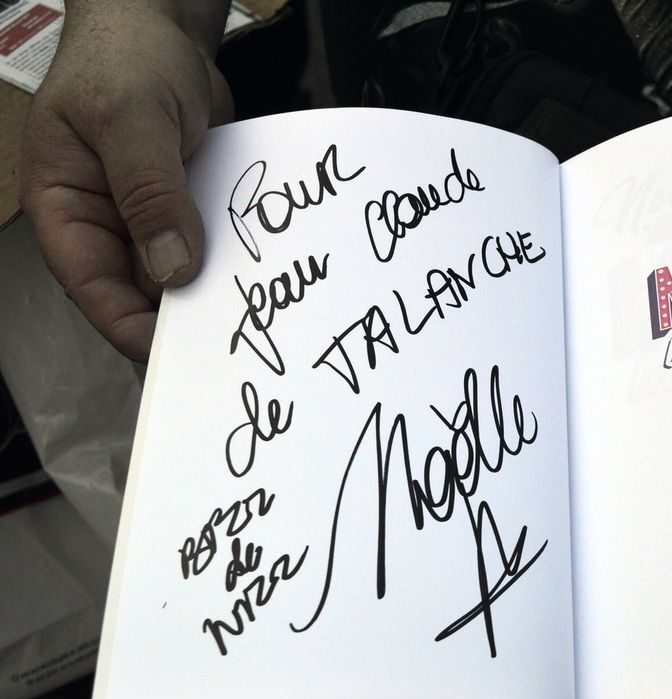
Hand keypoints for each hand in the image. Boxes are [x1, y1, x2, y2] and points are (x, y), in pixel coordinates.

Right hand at [19, 4, 231, 360]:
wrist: (163, 26)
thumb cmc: (126, 60)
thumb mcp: (132, 120)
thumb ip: (151, 193)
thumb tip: (173, 271)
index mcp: (66, 209)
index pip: (93, 287)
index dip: (131, 328)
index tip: (177, 356)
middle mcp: (107, 223)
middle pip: (140, 292)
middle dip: (182, 320)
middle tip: (234, 346)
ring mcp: (151, 218)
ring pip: (180, 274)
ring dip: (214, 293)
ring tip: (257, 320)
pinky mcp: (190, 207)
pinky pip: (212, 244)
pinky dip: (236, 260)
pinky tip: (269, 277)